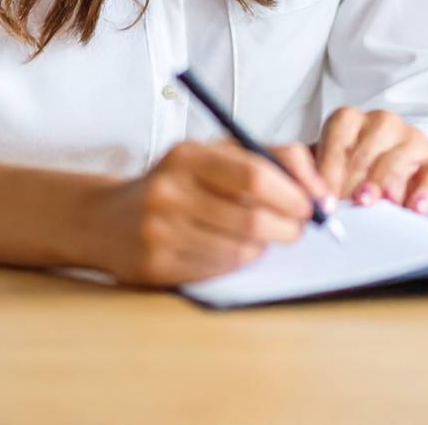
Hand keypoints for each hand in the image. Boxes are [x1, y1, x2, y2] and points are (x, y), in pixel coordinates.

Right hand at [90, 139, 324, 285]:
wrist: (108, 219)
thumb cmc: (179, 183)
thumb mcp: (216, 155)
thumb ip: (271, 159)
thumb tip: (320, 191)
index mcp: (187, 155)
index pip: (255, 175)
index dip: (293, 193)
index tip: (314, 203)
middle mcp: (168, 191)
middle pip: (251, 218)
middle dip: (288, 227)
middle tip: (298, 228)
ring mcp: (158, 232)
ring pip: (238, 250)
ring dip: (263, 247)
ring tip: (262, 237)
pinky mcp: (154, 267)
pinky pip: (216, 271)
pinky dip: (236, 263)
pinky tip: (231, 250)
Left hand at [315, 107, 427, 212]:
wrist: (391, 172)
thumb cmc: (349, 171)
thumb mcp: (323, 164)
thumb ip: (308, 173)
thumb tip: (302, 194)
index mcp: (348, 120)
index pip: (337, 141)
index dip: (329, 172)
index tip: (324, 200)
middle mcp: (381, 123)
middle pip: (366, 154)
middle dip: (354, 184)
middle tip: (348, 207)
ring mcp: (411, 139)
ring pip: (397, 161)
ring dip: (385, 185)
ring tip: (376, 205)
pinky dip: (425, 191)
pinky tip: (415, 207)